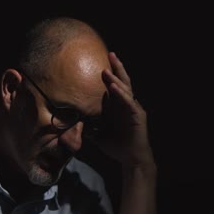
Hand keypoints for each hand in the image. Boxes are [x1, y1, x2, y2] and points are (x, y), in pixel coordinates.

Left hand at [93, 52, 154, 170]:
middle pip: (122, 82)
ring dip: (115, 79)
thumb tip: (75, 123)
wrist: (131, 160)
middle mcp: (127, 105)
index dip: (110, 74)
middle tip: (110, 53)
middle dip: (117, 67)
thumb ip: (89, 127)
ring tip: (106, 70)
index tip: (101, 62)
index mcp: (119, 107)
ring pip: (125, 90)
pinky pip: (128, 102)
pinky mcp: (138, 115)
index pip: (114, 86)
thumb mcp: (98, 135)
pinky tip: (113, 87)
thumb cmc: (117, 147)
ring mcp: (134, 109)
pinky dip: (121, 94)